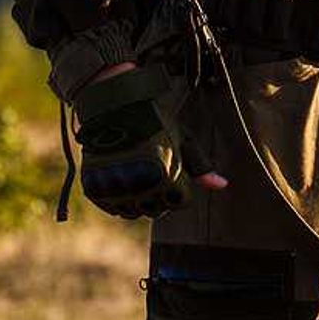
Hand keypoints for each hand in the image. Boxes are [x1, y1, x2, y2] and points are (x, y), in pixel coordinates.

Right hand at [73, 64, 224, 218]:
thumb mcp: (182, 140)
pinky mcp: (95, 187)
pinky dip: (119, 200)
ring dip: (138, 201)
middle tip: (154, 174)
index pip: (180, 203)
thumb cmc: (155, 122)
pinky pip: (113, 208)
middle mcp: (139, 184)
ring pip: (133, 213)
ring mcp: (115, 187)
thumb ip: (201, 167)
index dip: (180, 189)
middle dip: (160, 197)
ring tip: (138, 176)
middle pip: (157, 210)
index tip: (174, 173)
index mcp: (165, 174)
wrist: (113, 106)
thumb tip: (223, 185)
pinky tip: (123, 179)